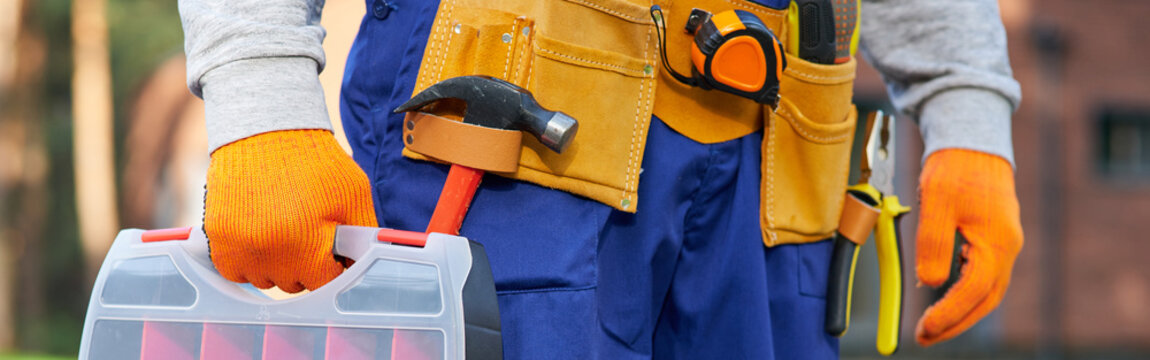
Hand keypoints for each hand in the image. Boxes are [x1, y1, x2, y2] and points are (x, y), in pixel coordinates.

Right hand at [205, 129, 376, 292]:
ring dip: (275, 264)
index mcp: (307, 245)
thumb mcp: (353, 194)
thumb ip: (362, 235)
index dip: (332, 265)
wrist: (265, 130)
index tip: (331, 251)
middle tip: (306, 233)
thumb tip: (361, 264)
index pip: (325, 282)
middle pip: (295, 284)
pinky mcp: (216, 238)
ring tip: (282, 229)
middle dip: (305, 264)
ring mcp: (239, 248)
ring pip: (264, 280)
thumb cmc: (314, 161)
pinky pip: (235, 270)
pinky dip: (247, 260)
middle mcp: (270, 253)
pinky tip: (260, 234)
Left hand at [914, 149, 1022, 345]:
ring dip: (961, 313)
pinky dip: (966, 295)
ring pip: (987, 292)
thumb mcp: (936, 202)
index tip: (924, 330)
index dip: (948, 315)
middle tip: (925, 337)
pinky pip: (984, 277)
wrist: (972, 140)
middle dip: (956, 324)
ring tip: (932, 326)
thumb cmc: (955, 167)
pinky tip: (943, 299)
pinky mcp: (995, 239)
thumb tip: (931, 283)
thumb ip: (933, 243)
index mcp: (996, 242)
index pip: (973, 292)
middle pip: (986, 301)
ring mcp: (1004, 244)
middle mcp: (1007, 248)